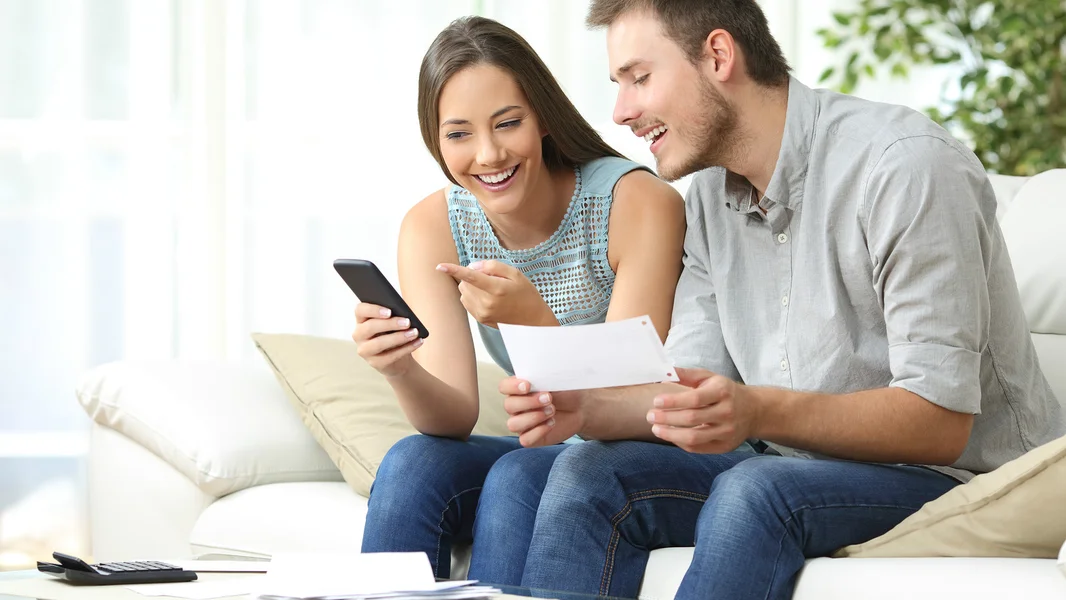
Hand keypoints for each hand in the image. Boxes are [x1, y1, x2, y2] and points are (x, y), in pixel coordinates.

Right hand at [352, 303, 423, 377]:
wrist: (398, 359)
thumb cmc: (394, 333)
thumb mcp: (393, 323)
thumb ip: (394, 315)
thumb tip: (403, 313)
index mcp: (361, 319)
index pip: (360, 310)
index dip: (373, 310)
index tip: (389, 311)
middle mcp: (359, 335)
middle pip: (370, 327)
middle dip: (390, 324)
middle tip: (407, 322)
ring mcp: (365, 350)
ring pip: (379, 343)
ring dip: (399, 337)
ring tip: (415, 332)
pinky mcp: (375, 363)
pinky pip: (390, 356)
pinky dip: (406, 348)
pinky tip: (418, 342)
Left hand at [436, 260, 555, 327]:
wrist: (532, 319)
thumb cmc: (525, 294)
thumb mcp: (515, 274)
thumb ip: (493, 266)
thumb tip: (473, 266)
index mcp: (497, 289)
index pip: (471, 277)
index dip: (454, 270)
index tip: (440, 266)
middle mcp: (487, 303)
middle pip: (464, 283)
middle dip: (471, 276)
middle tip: (490, 278)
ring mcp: (482, 313)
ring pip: (463, 292)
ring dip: (470, 286)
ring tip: (489, 289)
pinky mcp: (480, 319)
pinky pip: (466, 302)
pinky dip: (472, 296)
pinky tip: (486, 297)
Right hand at [499, 377, 585, 446]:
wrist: (580, 406)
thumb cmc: (564, 390)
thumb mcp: (554, 379)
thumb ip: (541, 376)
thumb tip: (534, 375)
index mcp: (518, 389)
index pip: (504, 387)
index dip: (512, 386)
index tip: (528, 385)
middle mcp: (517, 407)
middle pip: (508, 406)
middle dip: (529, 402)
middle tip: (549, 398)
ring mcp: (523, 423)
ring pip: (513, 425)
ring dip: (533, 417)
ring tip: (552, 411)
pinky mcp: (531, 438)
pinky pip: (525, 440)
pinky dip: (538, 431)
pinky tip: (551, 423)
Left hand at [646, 368, 757, 452]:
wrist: (754, 410)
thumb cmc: (725, 391)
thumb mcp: (709, 377)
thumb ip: (686, 375)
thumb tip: (663, 373)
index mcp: (722, 391)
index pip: (694, 398)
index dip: (673, 401)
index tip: (656, 402)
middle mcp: (727, 412)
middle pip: (691, 419)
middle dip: (666, 418)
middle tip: (650, 416)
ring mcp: (727, 432)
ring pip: (694, 438)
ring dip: (670, 434)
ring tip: (656, 428)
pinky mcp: (725, 446)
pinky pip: (698, 448)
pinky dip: (680, 443)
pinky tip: (670, 435)